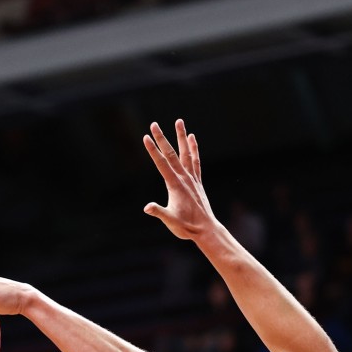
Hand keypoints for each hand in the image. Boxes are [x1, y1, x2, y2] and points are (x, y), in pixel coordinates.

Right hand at [142, 119, 217, 240]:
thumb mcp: (170, 221)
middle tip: (154, 123)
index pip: (161, 163)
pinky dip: (193, 149)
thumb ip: (160, 213)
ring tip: (179, 121)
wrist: (206, 229)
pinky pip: (195, 161)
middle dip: (162, 138)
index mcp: (175, 185)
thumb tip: (147, 207)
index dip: (153, 150)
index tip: (146, 137)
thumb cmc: (186, 227)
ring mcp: (192, 178)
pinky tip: (192, 138)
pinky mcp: (197, 181)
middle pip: (171, 154)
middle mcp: (184, 178)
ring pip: (185, 153)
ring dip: (181, 137)